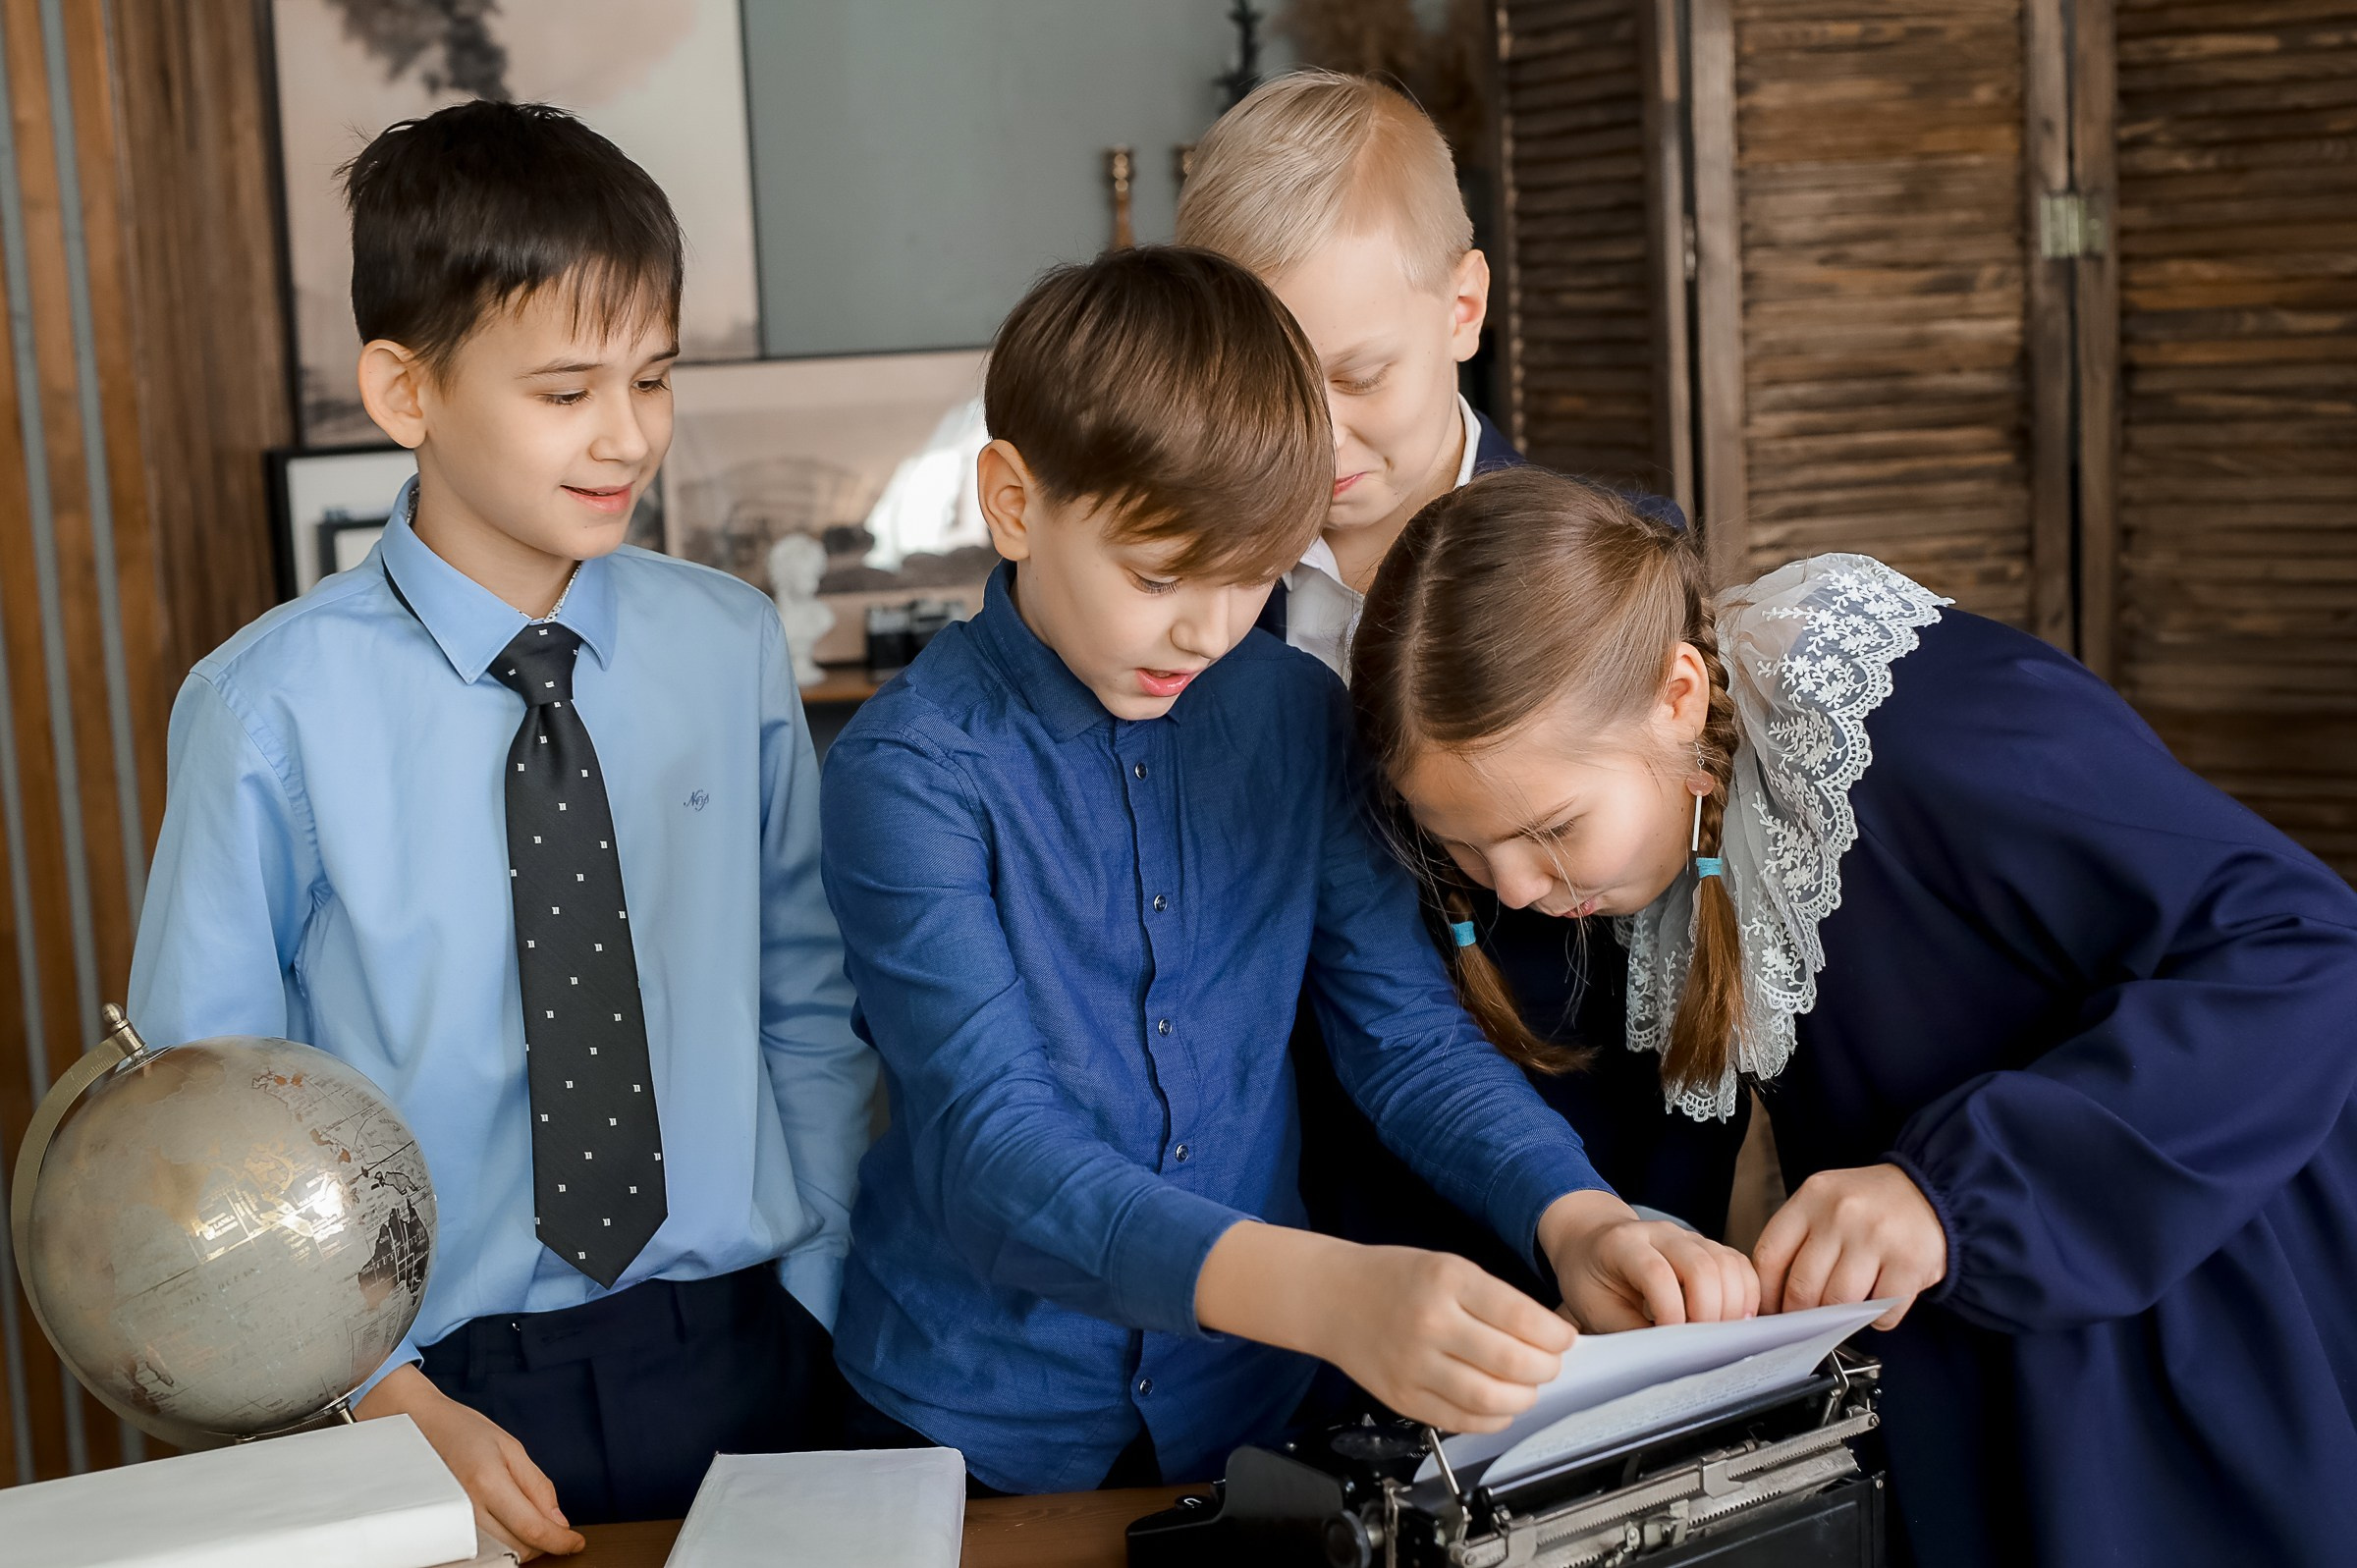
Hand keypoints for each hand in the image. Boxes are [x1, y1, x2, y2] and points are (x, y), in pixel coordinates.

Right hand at [356, 1364, 584, 1559]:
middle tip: (553, 1528)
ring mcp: (450, 1521)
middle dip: (542, 1544)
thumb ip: (538, 1487)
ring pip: (497, 1554)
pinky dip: (497, 1547)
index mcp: (488, 1482)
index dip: (559, 1541)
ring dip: (520, 1547)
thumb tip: (559, 1522)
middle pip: (516, 1548)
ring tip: (527, 1524)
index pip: (532, 1528)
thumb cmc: (463, 1431)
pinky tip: (505, 1530)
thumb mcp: (511, 1448)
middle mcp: (466, 1508)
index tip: (576, 1543)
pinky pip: (476, 1551)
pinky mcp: (440, 1528)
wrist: (417, 1425)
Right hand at [1196, 1222, 1573, 1433]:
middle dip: (1545, 1369)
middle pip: (1510, 1362)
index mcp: (1447, 1281)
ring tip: (1526, 1387)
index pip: (1521, 1316)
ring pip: (1490, 1399)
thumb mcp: (1448, 1266)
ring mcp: (1414, 1365)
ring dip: (1523, 1398)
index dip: (1554, 1335)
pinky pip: (1461, 1421)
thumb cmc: (1393, 1278)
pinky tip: (1499, 1406)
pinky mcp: (1404, 1398)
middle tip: (1549, 1365)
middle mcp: (1430, 1323)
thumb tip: (1548, 1337)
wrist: (1332, 1298)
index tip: (1564, 1339)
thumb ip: (1495, 1299)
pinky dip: (1492, 1419)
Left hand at [1538, 1189, 1759, 1331]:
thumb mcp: (1594, 1308)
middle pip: (1701, 1266)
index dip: (1671, 1311)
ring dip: (1732, 1305)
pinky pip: (1739, 1265)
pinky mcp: (1708, 1246)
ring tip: (1720, 1337)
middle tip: (1702, 1345)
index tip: (1674, 1342)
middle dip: (1708, 1313)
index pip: (1657, 1273)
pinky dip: (1746, 1294)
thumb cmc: (1590, 1276)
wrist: (1591, 1241)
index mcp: (1623, 1244)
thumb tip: (1668, 1357)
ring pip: (1727, 1263)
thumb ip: (1629, 1331)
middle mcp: (1660, 1233)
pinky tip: (1734, 1319)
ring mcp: (1688, 1236)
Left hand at [1753, 1163, 1946, 1328]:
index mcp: (1812, 1197)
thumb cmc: (1870, 1205)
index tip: (1771, 1309)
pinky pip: (1880, 1313)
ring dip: (1838, 1318)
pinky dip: (1875, 1319)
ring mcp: (1876, 1238)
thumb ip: (1798, 1238)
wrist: (1930, 1194)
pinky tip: (1876, 1303)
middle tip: (1806, 1320)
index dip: (1766, 1293)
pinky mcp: (1909, 1263)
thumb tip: (1772, 1294)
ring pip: (1839, 1303)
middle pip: (1802, 1287)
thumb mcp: (1824, 1202)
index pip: (1770, 1256)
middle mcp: (1841, 1214)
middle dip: (1800, 1314)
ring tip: (1843, 1309)